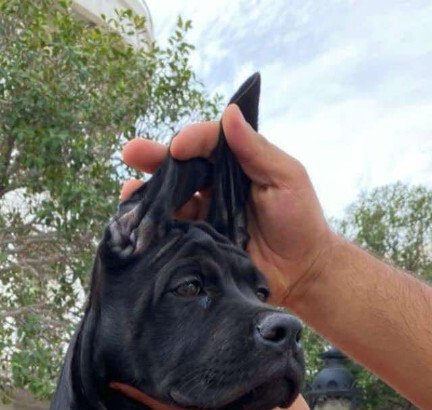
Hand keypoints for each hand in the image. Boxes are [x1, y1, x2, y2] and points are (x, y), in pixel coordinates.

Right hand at [121, 104, 332, 310]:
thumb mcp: (287, 177)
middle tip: (130, 152)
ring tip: (128, 192)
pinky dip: (154, 229)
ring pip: (170, 201)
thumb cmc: (300, 221)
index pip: (208, 144)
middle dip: (153, 158)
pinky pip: (173, 235)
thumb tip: (230, 112)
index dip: (191, 140)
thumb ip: (257, 149)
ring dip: (147, 195)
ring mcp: (204, 218)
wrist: (303, 275)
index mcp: (235, 166)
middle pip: (180, 168)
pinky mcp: (199, 247)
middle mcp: (214, 188)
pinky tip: (138, 225)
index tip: (179, 145)